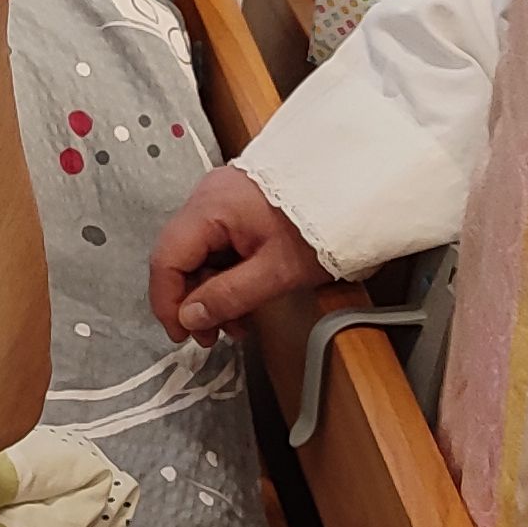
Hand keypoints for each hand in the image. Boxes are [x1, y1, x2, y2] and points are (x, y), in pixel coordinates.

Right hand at [149, 164, 326, 341]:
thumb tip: (190, 317)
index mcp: (211, 206)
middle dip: (195, 301)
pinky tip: (245, 295)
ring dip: (213, 290)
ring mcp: (223, 197)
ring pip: (200, 253)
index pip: (166, 259)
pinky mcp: (238, 204)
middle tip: (214, 334)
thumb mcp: (277, 271)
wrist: (361, 191)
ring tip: (238, 319)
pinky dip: (226, 272)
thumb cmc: (324, 225)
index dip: (167, 302)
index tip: (183, 334)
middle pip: (181, 257)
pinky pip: (218, 243)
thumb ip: (228, 296)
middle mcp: (208, 196)